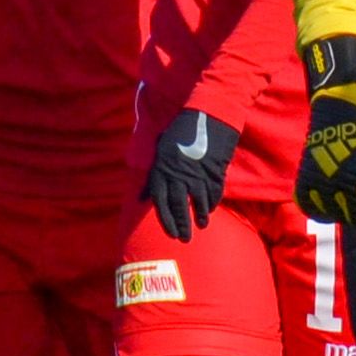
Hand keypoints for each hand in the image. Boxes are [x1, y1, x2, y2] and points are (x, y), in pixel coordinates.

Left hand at [142, 107, 235, 242]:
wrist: (207, 115)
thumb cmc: (180, 132)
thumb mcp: (161, 151)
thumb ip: (153, 177)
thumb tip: (142, 198)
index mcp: (162, 168)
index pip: (160, 202)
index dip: (166, 220)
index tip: (170, 233)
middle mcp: (178, 173)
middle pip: (179, 205)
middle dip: (182, 224)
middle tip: (185, 239)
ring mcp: (197, 173)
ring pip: (198, 201)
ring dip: (199, 216)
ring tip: (201, 226)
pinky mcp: (214, 170)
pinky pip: (213, 192)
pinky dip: (212, 202)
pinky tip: (210, 209)